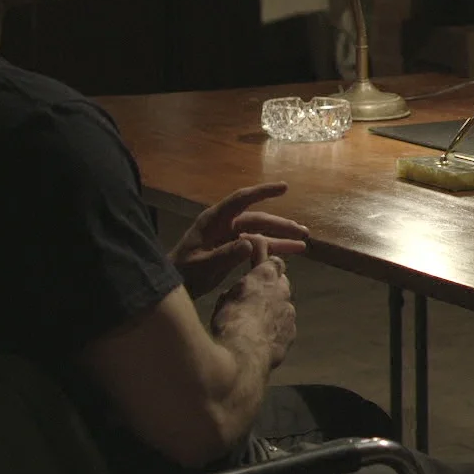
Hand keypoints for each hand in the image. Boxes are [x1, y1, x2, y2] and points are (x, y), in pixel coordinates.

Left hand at [171, 182, 308, 294]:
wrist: (170, 286)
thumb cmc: (182, 273)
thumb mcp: (202, 265)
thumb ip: (225, 255)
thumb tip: (252, 243)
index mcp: (214, 221)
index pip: (241, 200)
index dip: (262, 192)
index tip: (284, 187)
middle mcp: (225, 225)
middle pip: (257, 220)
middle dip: (280, 224)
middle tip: (303, 232)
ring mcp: (229, 237)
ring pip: (260, 234)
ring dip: (281, 238)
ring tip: (303, 243)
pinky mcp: (233, 251)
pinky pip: (257, 247)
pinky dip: (272, 250)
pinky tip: (289, 254)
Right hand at [211, 255, 295, 369]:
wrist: (242, 355)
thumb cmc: (228, 322)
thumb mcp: (226, 298)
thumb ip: (240, 289)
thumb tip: (239, 290)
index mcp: (265, 276)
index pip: (275, 262)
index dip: (268, 267)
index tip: (260, 271)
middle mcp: (283, 290)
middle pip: (282, 284)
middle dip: (272, 289)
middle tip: (256, 299)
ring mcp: (289, 313)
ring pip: (285, 306)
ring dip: (275, 311)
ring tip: (257, 324)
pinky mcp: (291, 333)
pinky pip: (285, 327)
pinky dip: (277, 330)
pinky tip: (263, 338)